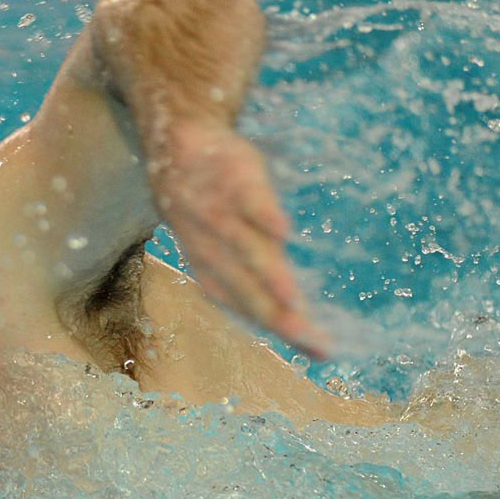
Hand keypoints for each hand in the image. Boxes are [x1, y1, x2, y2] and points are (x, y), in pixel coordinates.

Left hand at [152, 121, 327, 358]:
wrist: (177, 147)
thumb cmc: (213, 208)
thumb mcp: (227, 247)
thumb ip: (259, 279)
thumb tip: (298, 317)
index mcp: (213, 272)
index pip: (250, 308)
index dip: (282, 330)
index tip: (322, 352)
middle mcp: (214, 251)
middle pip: (249, 290)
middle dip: (279, 318)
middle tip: (316, 341)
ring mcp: (220, 216)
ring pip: (245, 250)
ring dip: (269, 276)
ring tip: (294, 301)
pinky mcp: (231, 180)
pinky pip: (245, 200)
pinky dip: (261, 215)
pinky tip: (283, 231)